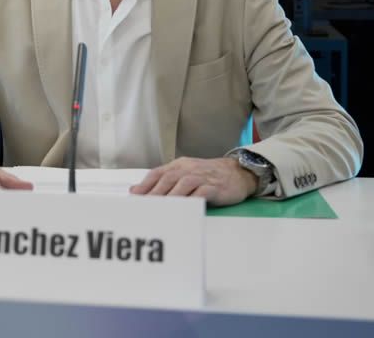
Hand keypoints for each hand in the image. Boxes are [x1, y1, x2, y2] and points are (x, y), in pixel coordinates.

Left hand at [130, 157, 256, 205]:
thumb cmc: (209, 175)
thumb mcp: (185, 173)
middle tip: (144, 206)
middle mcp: (189, 169)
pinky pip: (202, 192)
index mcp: (179, 165)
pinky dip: (192, 199)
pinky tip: (184, 208)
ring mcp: (203, 177)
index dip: (145, 185)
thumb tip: (136, 191)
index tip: (134, 197)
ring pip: (183, 184)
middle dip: (154, 193)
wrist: (239, 171)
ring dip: (170, 197)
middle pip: (168, 179)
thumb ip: (163, 181)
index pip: (158, 173)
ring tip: (160, 209)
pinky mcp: (215, 186)